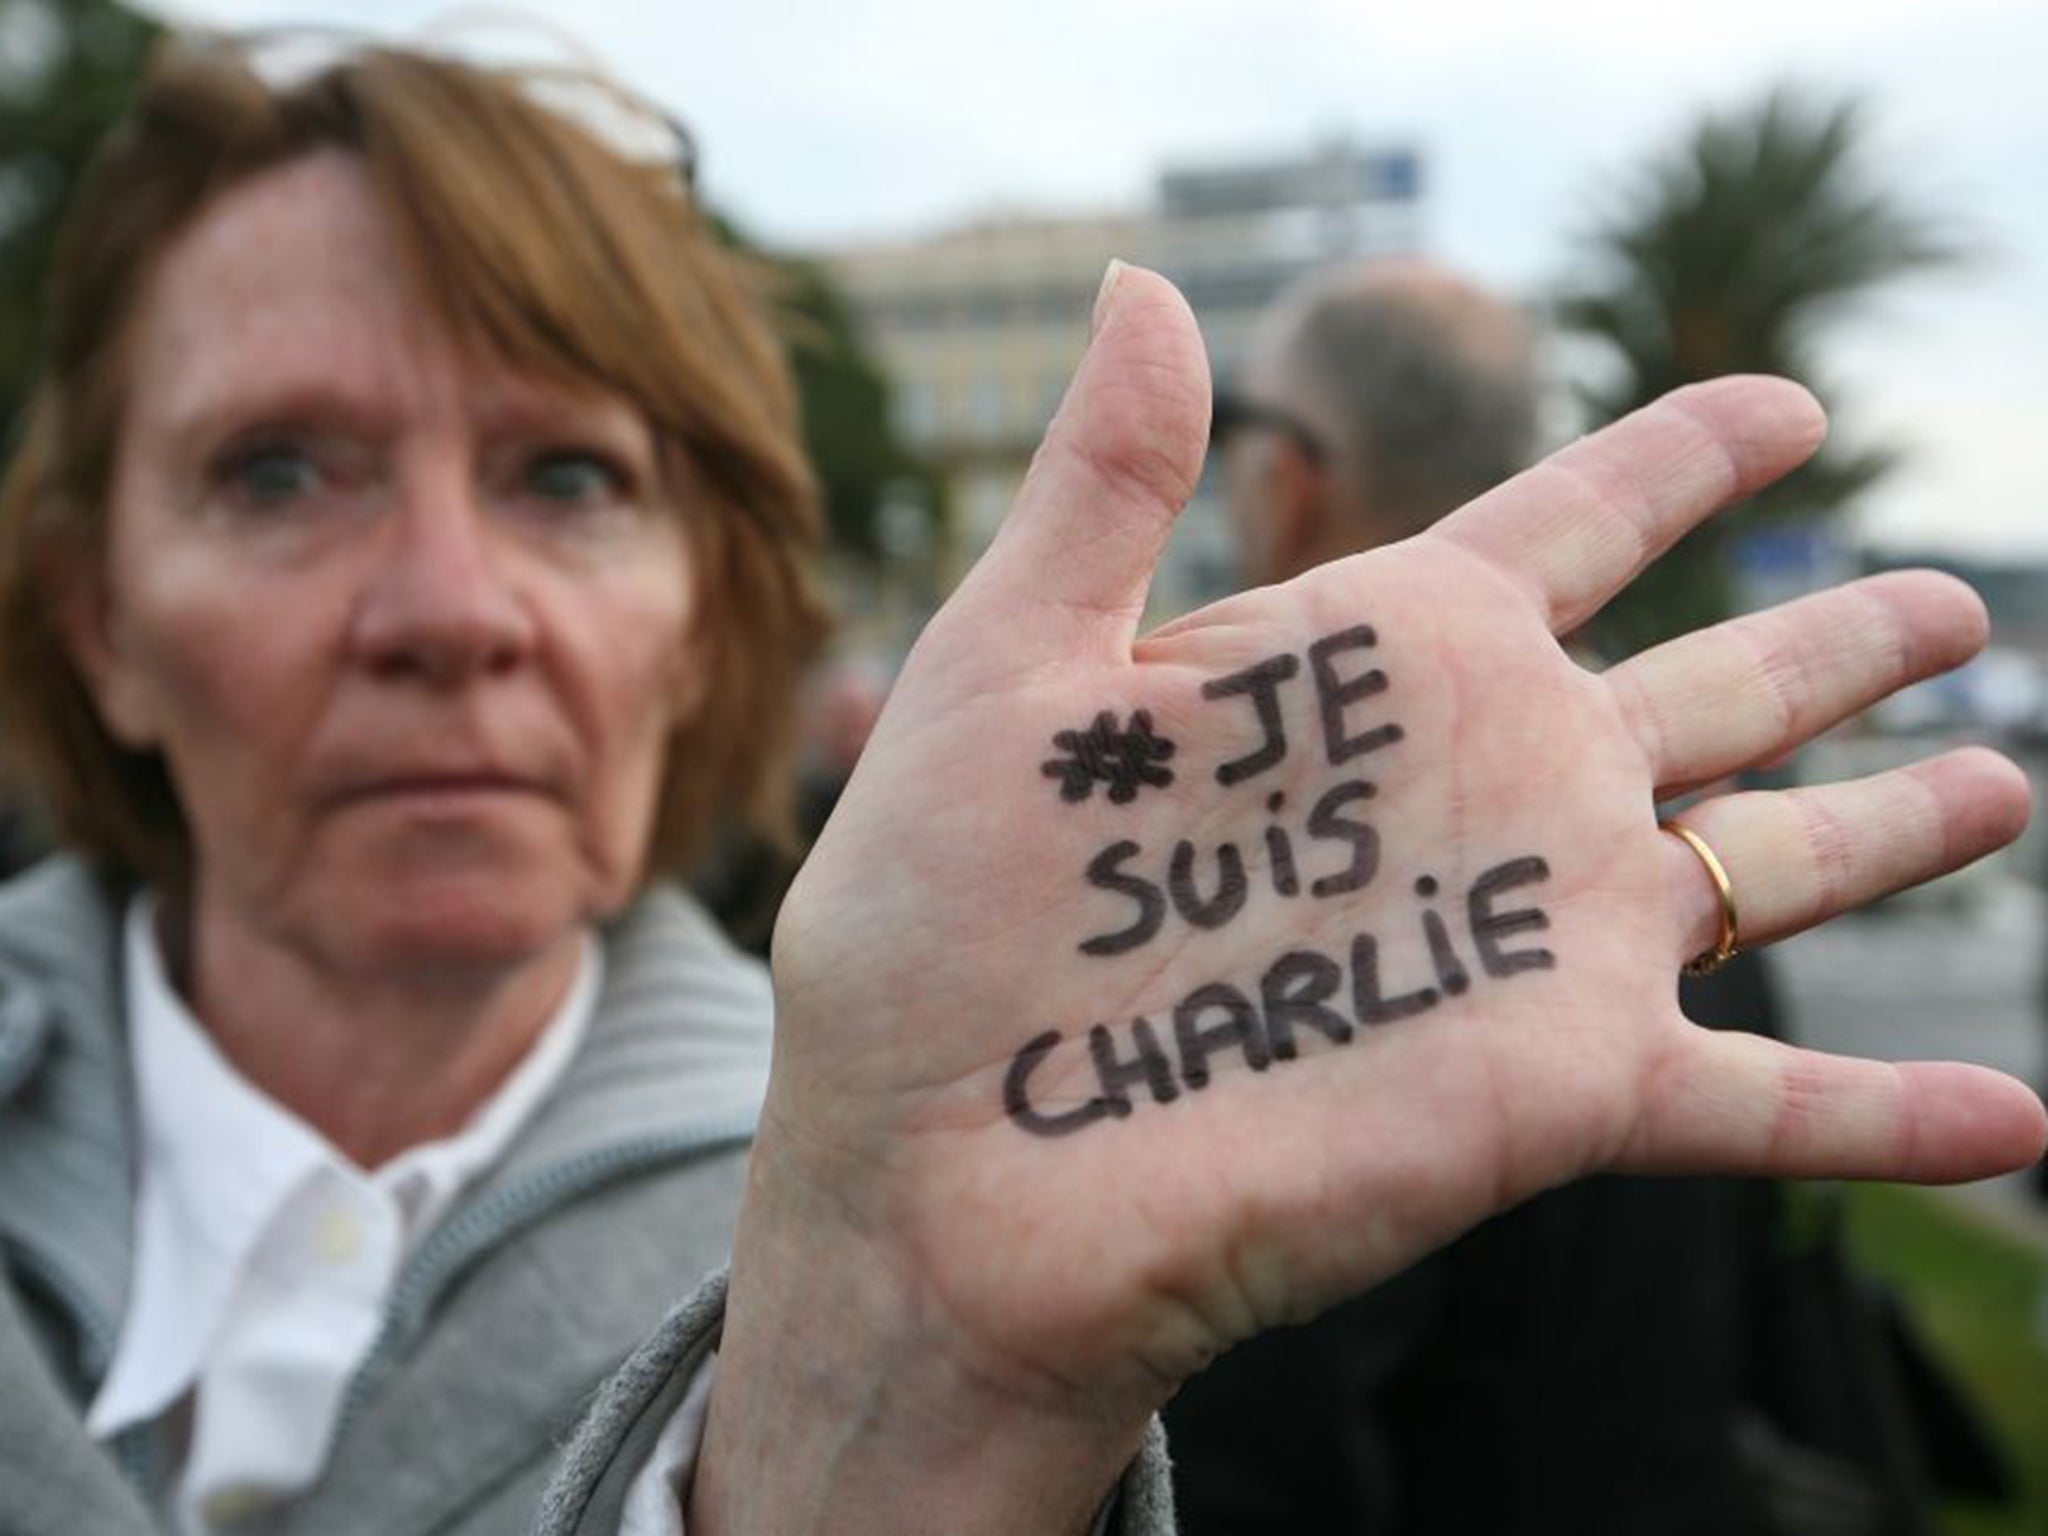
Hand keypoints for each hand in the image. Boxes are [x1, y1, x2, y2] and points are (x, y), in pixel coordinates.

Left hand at [695, 265, 2045, 1535]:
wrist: (934, 1170)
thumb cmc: (936, 925)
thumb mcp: (1009, 669)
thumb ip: (1107, 481)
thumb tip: (1141, 284)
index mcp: (1371, 666)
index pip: (1569, 524)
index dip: (1677, 459)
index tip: (1779, 407)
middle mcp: (1483, 788)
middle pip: (1713, 687)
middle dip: (1832, 642)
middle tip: (1947, 602)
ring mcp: (1532, 938)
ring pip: (1772, 863)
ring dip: (1895, 831)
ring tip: (2003, 780)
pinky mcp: (1553, 1092)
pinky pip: (1768, 1105)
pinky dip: (1892, 1114)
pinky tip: (2021, 1126)